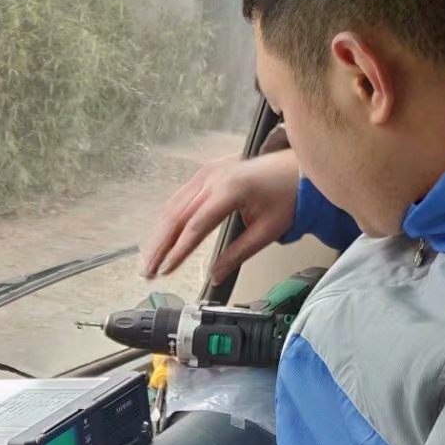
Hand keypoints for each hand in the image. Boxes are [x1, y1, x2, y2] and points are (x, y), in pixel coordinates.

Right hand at [144, 147, 300, 282]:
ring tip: (150, 259)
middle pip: (177, 215)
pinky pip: (180, 197)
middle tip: (148, 270)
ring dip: (159, 235)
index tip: (166, 270)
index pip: (195, 226)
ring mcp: (207, 172)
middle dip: (160, 246)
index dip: (178, 251)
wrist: (295, 168)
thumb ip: (238, 254)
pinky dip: (168, 220)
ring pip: (173, 206)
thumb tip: (216, 276)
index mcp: (231, 189)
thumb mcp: (267, 230)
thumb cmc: (287, 194)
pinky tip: (161, 238)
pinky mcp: (206, 173)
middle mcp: (213, 177)